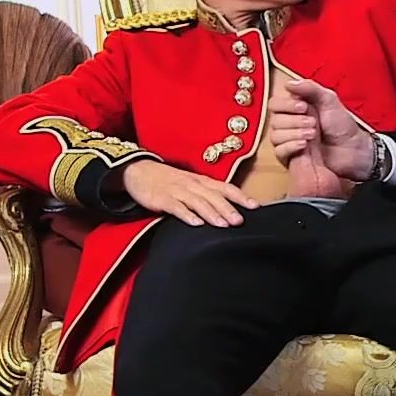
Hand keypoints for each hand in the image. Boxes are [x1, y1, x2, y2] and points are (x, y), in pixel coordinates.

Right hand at [122, 160, 257, 226]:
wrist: (139, 171)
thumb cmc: (169, 180)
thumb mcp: (191, 184)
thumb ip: (208, 195)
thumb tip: (229, 210)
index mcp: (202, 181)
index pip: (225, 188)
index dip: (241, 196)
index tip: (255, 206)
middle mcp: (193, 185)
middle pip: (213, 197)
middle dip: (228, 209)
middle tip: (240, 221)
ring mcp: (177, 191)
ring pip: (198, 202)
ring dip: (211, 213)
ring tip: (223, 225)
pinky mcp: (162, 199)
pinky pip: (176, 207)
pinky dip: (187, 215)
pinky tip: (196, 224)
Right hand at [270, 79, 373, 180]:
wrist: (352, 148)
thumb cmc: (341, 124)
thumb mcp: (329, 100)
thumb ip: (310, 88)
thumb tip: (288, 84)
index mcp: (294, 109)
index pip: (275, 104)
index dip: (285, 105)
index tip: (303, 107)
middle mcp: (289, 124)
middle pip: (274, 121)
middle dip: (294, 121)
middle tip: (314, 122)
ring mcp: (289, 141)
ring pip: (275, 136)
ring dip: (294, 133)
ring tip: (313, 134)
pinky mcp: (292, 158)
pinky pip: (279, 152)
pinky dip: (291, 146)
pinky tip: (304, 145)